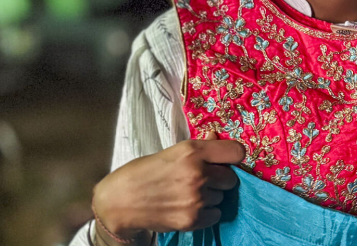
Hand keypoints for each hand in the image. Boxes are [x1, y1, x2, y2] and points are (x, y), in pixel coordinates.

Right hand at [92, 132, 244, 239]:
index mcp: (192, 151)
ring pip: (221, 197)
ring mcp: (197, 198)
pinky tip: (189, 207)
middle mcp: (198, 173)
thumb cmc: (143, 172)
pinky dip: (206, 213)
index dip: (233, 157)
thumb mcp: (171, 152)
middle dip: (220, 179)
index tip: (227, 160)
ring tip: (188, 194)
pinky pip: (215, 215)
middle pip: (231, 178)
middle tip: (203, 180)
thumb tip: (216, 136)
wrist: (120, 202)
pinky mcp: (193, 219)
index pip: (236, 152)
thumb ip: (198, 147)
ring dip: (211, 197)